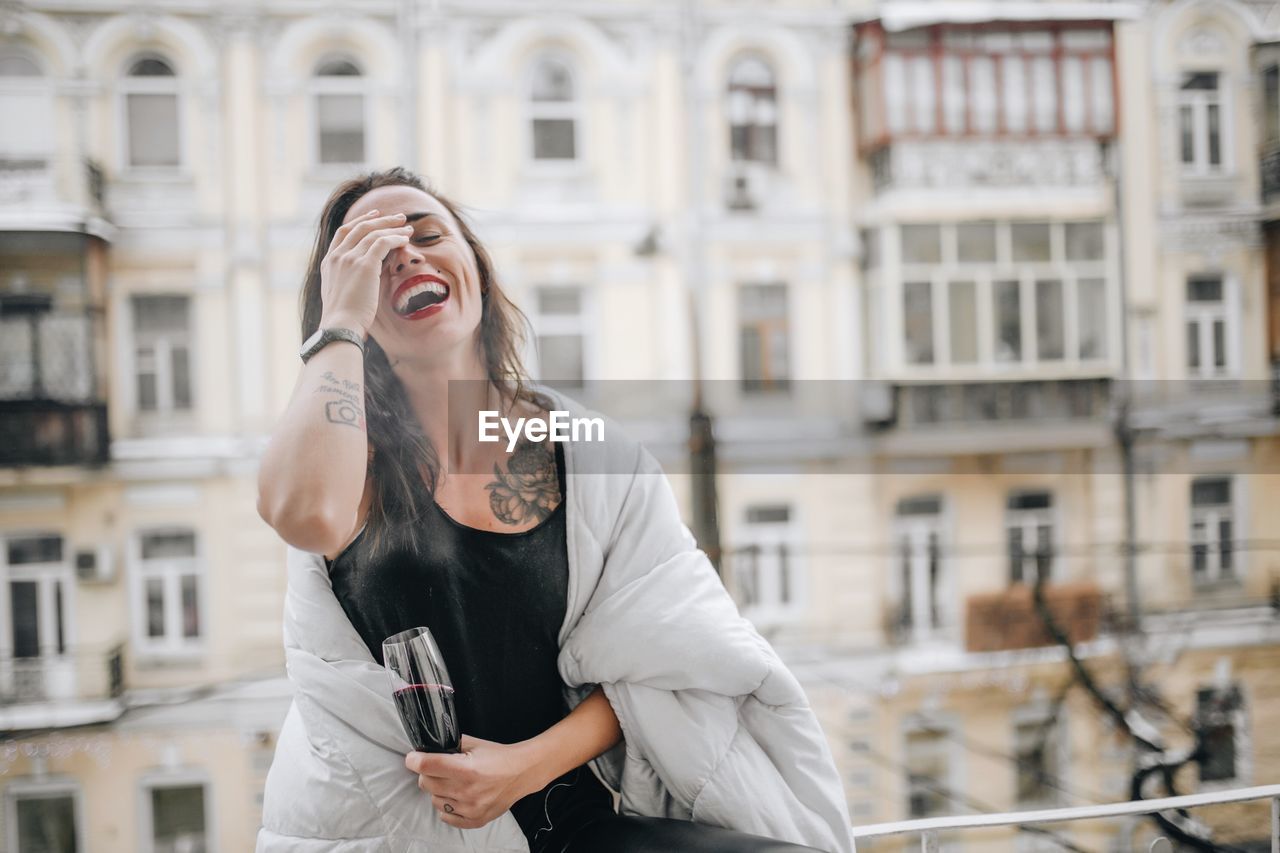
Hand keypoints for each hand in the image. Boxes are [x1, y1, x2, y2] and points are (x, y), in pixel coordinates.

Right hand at [319, 209, 413, 335]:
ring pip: (373, 233)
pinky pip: (383, 243)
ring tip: (408, 228)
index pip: (344, 232)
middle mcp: (337, 256)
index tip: (375, 216)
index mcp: (329, 262)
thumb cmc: (344, 318)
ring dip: (392, 228)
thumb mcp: (342, 292)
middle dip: (381, 220)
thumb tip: (370, 272)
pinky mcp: (364, 265)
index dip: (360, 221)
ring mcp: (349, 258)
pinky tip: (406, 240)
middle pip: (360, 227)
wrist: (340, 325)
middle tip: (398, 217)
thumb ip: (351, 278)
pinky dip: (396, 238)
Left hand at [405, 735, 538, 829]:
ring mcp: (470, 808)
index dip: (414, 760)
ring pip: (434, 800)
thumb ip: (450, 745)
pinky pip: (445, 816)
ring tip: (452, 782)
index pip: (427, 765)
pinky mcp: (475, 820)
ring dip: (438, 790)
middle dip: (427, 773)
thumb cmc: (498, 756)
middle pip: (426, 783)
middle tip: (438, 768)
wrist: (522, 773)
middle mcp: (466, 791)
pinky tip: (456, 796)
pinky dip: (447, 806)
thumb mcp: (474, 743)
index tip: (413, 758)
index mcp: (466, 768)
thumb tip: (427, 748)